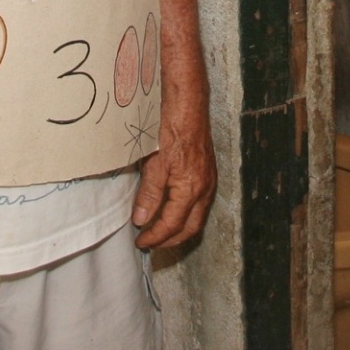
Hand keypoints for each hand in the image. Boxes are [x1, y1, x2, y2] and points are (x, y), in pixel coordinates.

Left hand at [132, 99, 216, 249]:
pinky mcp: (209, 173)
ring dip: (179, 229)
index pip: (172, 225)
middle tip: (150, 243)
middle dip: (170, 241)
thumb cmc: (171, 130)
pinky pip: (200, 205)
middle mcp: (204, 189)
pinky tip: (174, 211)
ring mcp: (209, 182)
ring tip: (160, 232)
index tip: (140, 242)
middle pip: (190, 228)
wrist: (189, 106)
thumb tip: (141, 220)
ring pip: (197, 218)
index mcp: (191, 190)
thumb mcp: (154, 164)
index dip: (155, 237)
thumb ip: (149, 195)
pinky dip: (187, 215)